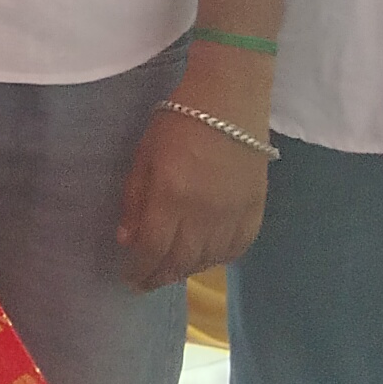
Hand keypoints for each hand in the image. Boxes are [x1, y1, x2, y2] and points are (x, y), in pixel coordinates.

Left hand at [116, 89, 269, 290]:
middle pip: (181, 261)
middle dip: (159, 276)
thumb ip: (134, 201)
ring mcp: (233, 213)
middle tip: (146, 282)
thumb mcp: (144, 157)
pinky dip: (219, 259)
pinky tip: (205, 258)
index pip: (153, 249)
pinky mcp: (255, 209)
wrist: (229, 101)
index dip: (139, 269)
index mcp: (172, 197)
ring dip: (186, 270)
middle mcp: (204, 213)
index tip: (129, 279)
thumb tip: (127, 240)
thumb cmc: (178, 122)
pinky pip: (238, 248)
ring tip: (171, 270)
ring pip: (209, 259)